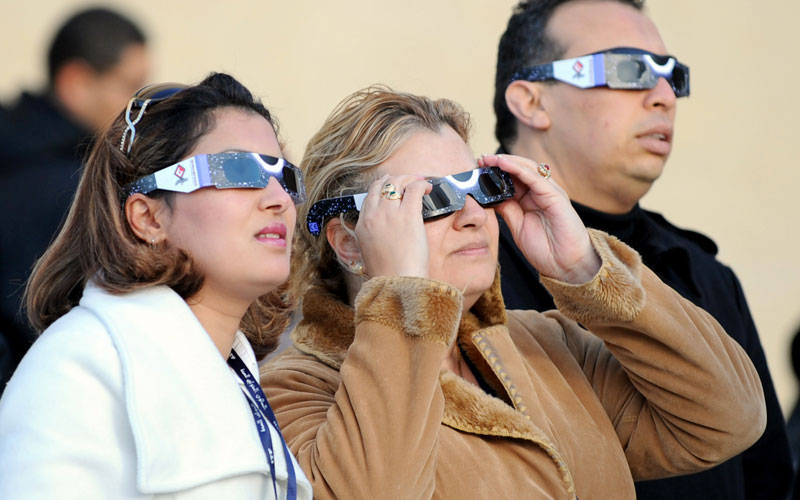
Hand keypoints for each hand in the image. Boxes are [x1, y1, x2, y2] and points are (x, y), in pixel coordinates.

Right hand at [355, 174, 432, 277]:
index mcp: (362, 226)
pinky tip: (428, 189)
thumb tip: (385, 232)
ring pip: (398, 182)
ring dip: (410, 178)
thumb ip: (374, 238)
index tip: (391, 183)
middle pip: (382, 185)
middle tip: (409, 180)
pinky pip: (414, 189)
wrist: (397, 284)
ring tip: (421, 183)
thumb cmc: (389, 275)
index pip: (369, 196)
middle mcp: (373, 216)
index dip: (381, 186)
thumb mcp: (371, 254)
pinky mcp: (409, 215)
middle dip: (396, 179)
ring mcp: (390, 214)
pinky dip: (422, 185)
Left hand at [479, 154, 599, 283]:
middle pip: (518, 170)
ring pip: (526, 169)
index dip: (495, 172)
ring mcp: (549, 192)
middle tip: (480, 159)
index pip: (512, 179)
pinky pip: (535, 178)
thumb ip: (508, 210)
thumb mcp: (518, 227)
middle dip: (498, 163)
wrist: (566, 265)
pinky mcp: (555, 196)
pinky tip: (504, 164)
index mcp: (530, 199)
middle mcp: (540, 192)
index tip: (478, 168)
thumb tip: (492, 197)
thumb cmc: (546, 249)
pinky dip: (518, 169)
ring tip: (489, 158)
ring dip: (506, 161)